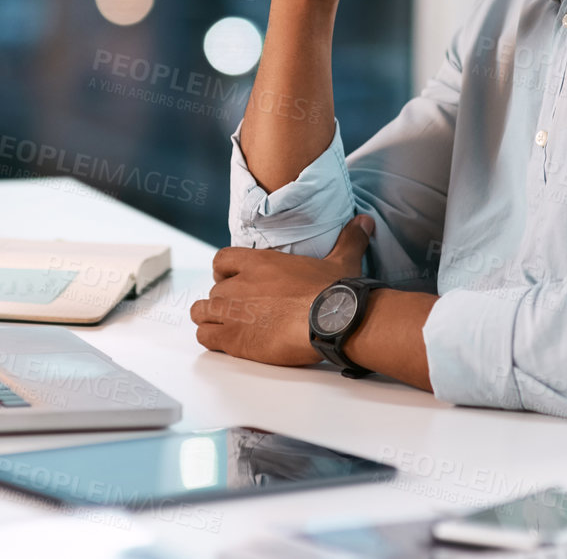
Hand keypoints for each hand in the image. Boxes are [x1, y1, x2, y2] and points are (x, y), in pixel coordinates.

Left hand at [190, 215, 375, 367]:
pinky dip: (212, 340)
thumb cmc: (335, 292)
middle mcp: (239, 284)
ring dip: (211, 319)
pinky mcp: (233, 339)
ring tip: (226, 328)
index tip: (231, 279)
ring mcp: (232, 311)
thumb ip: (349, 240)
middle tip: (239, 312)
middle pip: (214, 290)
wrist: (332, 321)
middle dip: (224, 301)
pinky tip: (227, 344)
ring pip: (201, 312)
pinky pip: (206, 337)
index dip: (224, 271)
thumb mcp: (342, 260)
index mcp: (259, 263)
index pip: (222, 259)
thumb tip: (364, 222)